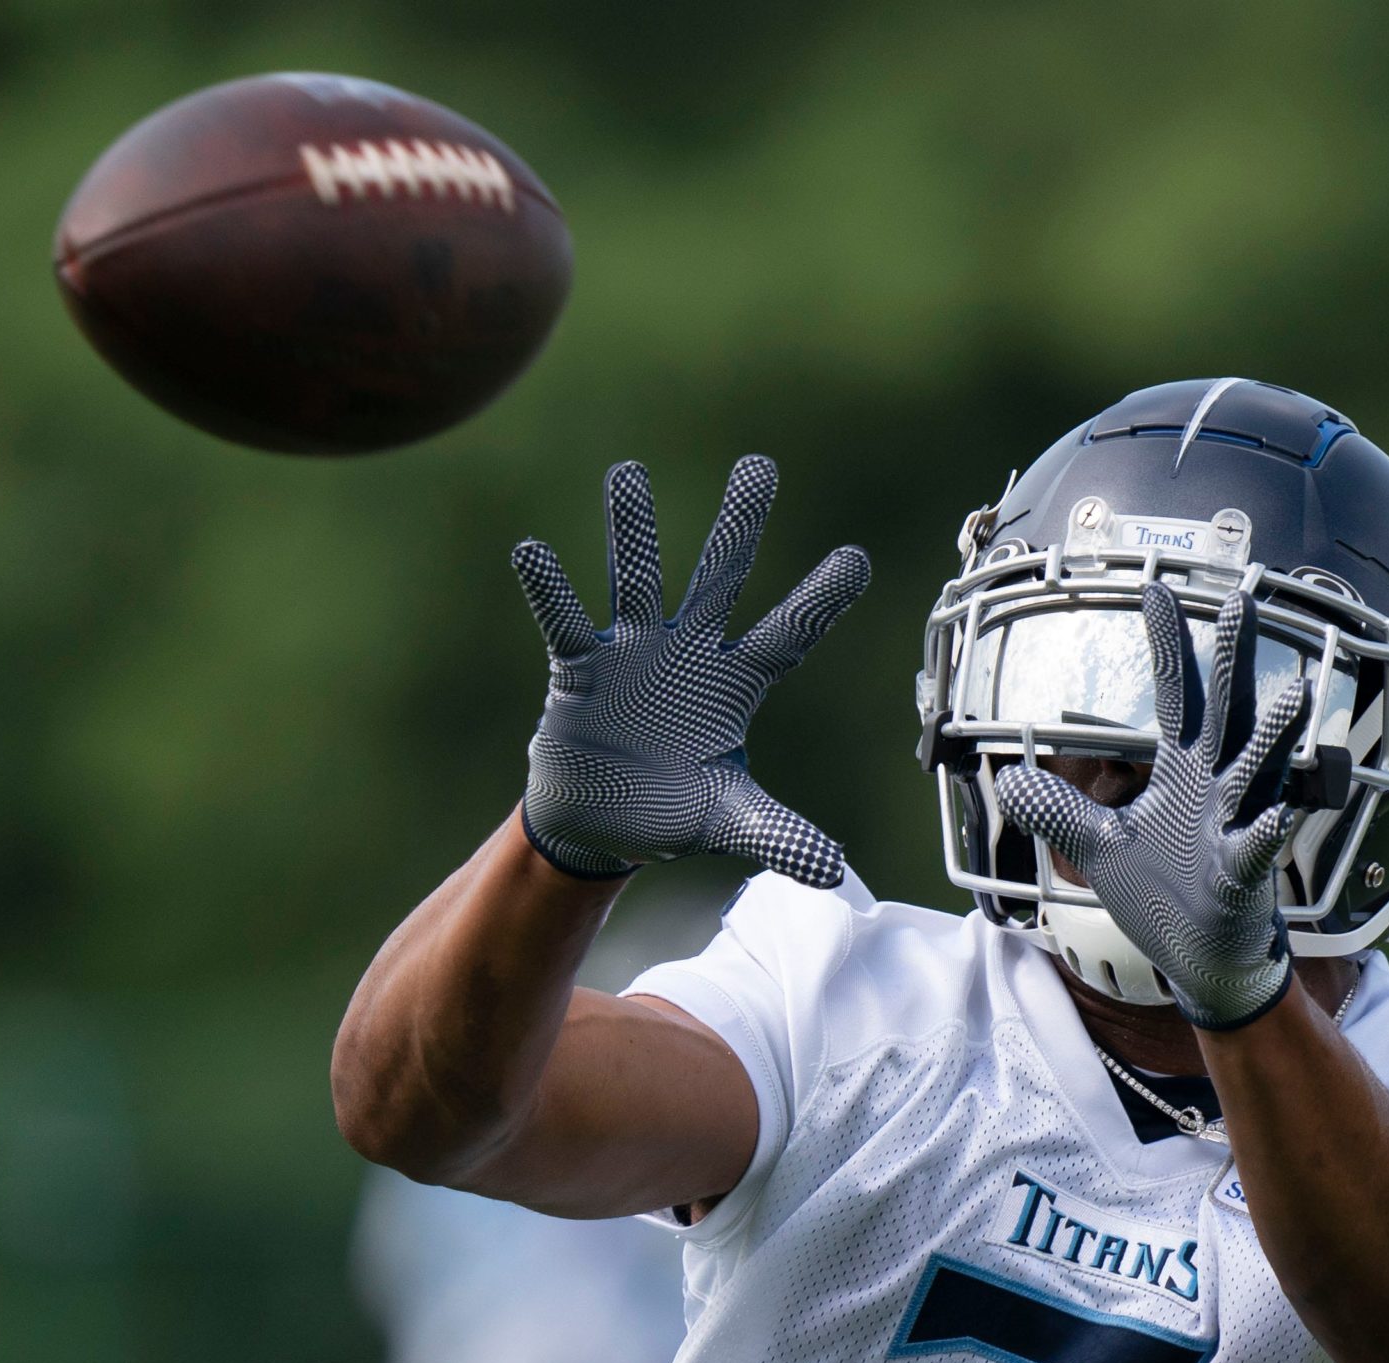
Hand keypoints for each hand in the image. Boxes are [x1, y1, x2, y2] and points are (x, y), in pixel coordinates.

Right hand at [514, 457, 868, 885]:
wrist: (600, 825)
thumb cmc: (672, 807)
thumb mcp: (729, 821)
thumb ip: (780, 835)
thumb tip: (834, 871)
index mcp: (735, 683)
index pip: (787, 633)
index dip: (820, 599)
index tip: (857, 558)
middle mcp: (687, 652)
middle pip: (719, 578)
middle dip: (738, 525)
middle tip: (759, 465)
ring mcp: (632, 653)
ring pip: (636, 580)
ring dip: (630, 530)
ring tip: (626, 473)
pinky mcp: (580, 671)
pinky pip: (564, 624)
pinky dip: (550, 590)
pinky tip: (531, 551)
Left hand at [994, 585, 1310, 1027]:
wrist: (1202, 959)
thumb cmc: (1163, 896)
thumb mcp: (1099, 847)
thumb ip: (1059, 810)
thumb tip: (1011, 778)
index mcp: (1182, 772)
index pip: (1175, 695)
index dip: (1165, 644)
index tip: (1156, 588)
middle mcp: (1216, 787)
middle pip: (1226, 711)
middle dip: (1233, 658)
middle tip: (1244, 600)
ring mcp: (1236, 827)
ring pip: (1259, 771)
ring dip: (1274, 735)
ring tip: (1293, 692)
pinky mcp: (1243, 876)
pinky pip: (1257, 849)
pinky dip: (1264, 833)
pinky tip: (1273, 816)